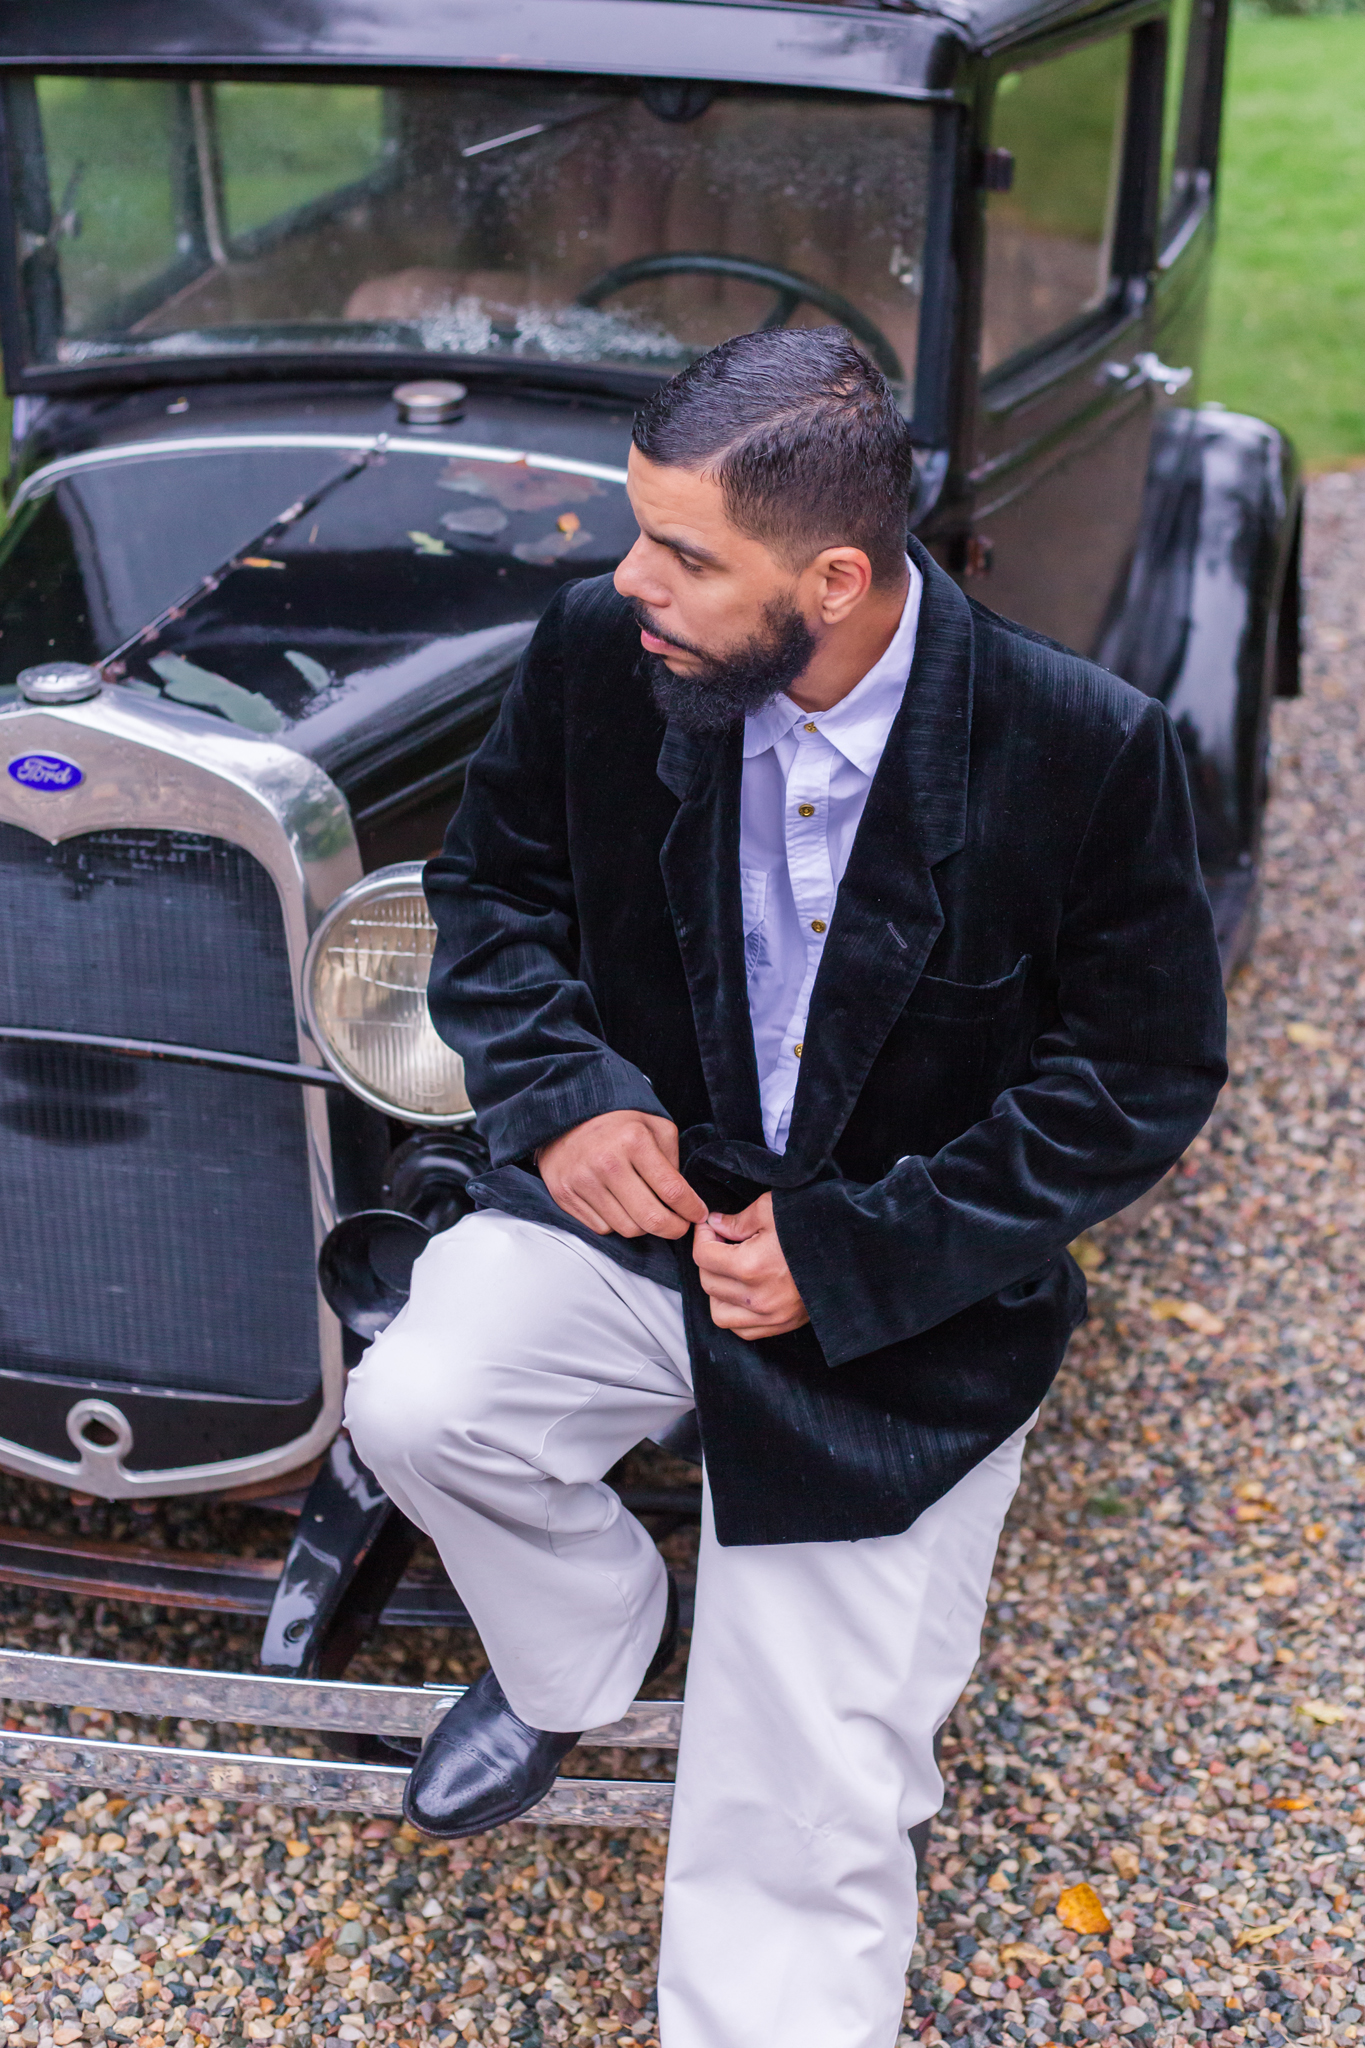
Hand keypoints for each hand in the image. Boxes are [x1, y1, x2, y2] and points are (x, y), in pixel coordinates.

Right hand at [537, 1111, 708, 1239]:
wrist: (564, 1117)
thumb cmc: (616, 1124)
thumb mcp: (654, 1126)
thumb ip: (673, 1159)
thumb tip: (682, 1199)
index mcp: (633, 1140)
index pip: (672, 1190)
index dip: (691, 1209)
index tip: (698, 1215)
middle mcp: (606, 1162)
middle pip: (651, 1219)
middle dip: (674, 1228)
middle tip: (679, 1226)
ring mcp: (582, 1181)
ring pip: (627, 1229)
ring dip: (643, 1226)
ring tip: (646, 1210)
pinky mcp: (565, 1196)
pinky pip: (602, 1228)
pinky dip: (616, 1223)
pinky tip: (618, 1205)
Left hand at [692, 1192, 809, 1339]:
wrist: (852, 1250)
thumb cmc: (815, 1224)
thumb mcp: (773, 1209)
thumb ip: (738, 1220)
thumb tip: (715, 1225)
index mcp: (752, 1266)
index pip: (703, 1256)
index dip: (702, 1236)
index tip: (710, 1227)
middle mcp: (758, 1298)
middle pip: (708, 1282)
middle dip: (709, 1259)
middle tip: (722, 1242)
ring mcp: (771, 1316)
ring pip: (718, 1313)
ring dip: (718, 1291)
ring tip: (731, 1270)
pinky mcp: (783, 1325)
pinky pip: (741, 1329)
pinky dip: (735, 1313)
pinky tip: (744, 1291)